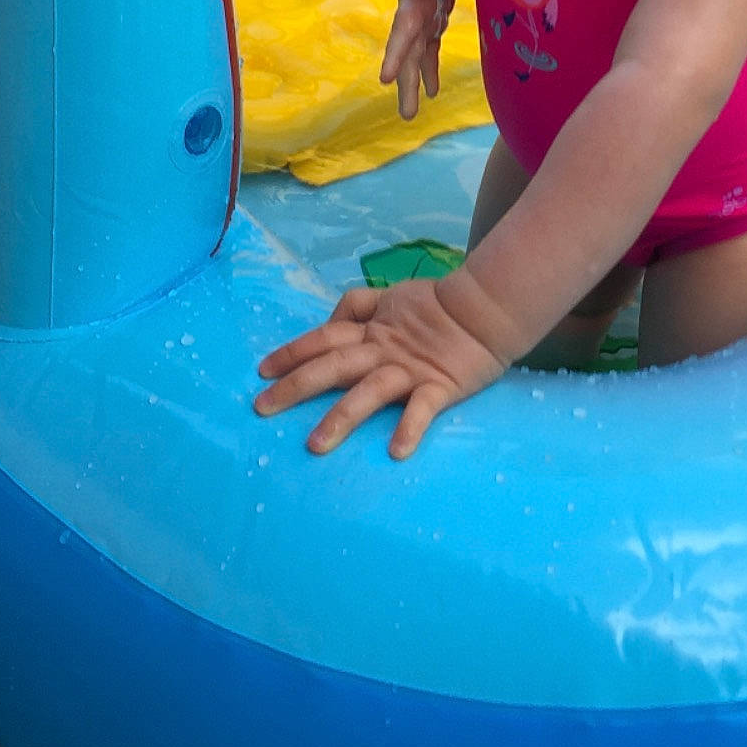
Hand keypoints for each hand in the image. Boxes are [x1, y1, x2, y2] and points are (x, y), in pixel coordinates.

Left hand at [254, 278, 507, 456]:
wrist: (486, 308)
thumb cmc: (437, 305)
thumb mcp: (391, 296)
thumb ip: (360, 306)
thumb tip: (330, 320)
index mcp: (371, 330)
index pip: (323, 338)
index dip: (291, 352)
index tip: (261, 371)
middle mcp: (383, 350)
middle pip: (333, 366)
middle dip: (295, 386)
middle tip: (262, 408)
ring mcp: (410, 369)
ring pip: (369, 391)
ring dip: (341, 417)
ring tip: (315, 445)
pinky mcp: (440, 386)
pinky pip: (422, 409)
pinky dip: (409, 427)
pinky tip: (396, 451)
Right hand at [380, 0, 464, 118]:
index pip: (403, 31)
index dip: (396, 54)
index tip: (384, 79)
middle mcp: (413, 12)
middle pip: (406, 52)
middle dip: (405, 82)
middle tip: (407, 115)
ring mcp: (421, 16)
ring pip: (415, 56)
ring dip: (412, 83)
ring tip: (410, 114)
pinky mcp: (432, 16)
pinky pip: (429, 48)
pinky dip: (429, 69)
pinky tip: (432, 91)